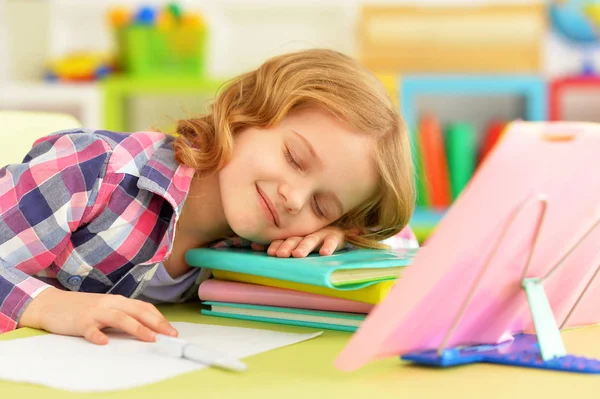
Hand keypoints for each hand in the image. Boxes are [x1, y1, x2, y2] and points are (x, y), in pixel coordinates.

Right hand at [18, 287, 177, 344]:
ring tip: (150, 338)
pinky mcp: (80, 322)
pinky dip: (98, 335)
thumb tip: (146, 328)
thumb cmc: (82, 308)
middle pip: (137, 311)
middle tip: (170, 335)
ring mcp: (95, 312)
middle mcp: (110, 304)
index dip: (159, 318)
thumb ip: (123, 315)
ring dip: (137, 327)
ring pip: (120, 318)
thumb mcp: (106, 309)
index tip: (172, 330)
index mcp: (118, 301)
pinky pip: (90, 329)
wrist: (51, 304)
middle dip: (156, 323)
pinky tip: (104, 342)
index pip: (144, 307)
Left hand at [251, 226, 345, 257]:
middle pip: (296, 239)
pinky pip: (333, 241)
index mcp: (297, 234)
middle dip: (288, 246)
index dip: (278, 245)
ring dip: (305, 246)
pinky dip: (329, 246)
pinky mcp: (337, 236)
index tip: (271, 253)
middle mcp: (307, 232)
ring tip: (298, 254)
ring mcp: (322, 233)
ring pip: (312, 239)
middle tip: (281, 254)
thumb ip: (277, 244)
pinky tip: (324, 253)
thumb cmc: (313, 238)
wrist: (341, 231)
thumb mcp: (296, 242)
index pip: (285, 239)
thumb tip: (253, 246)